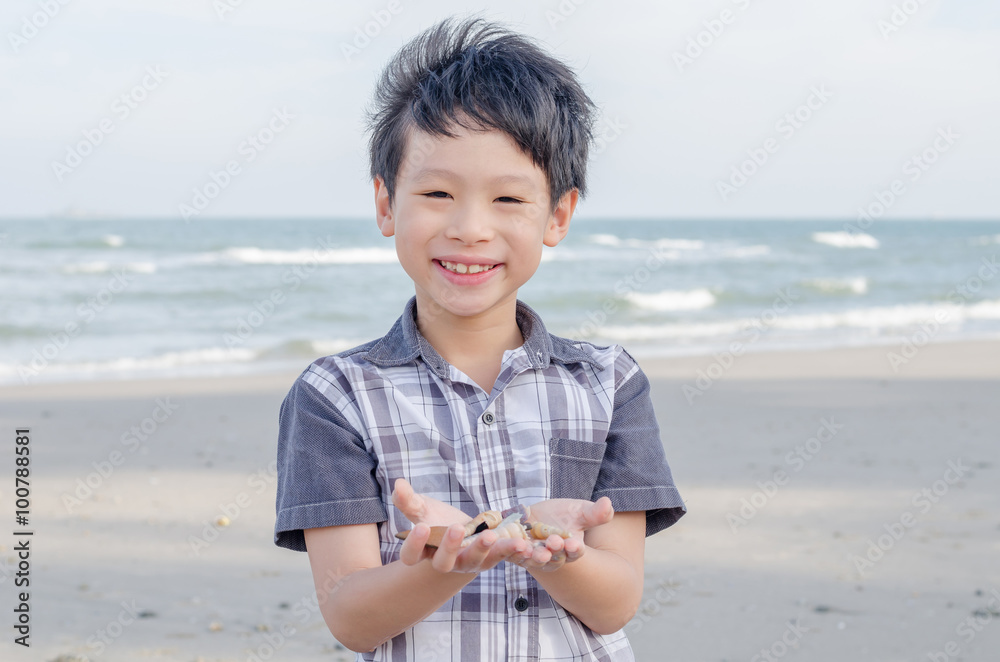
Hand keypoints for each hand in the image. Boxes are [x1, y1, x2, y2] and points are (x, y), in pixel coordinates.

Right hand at [391, 478, 533, 573]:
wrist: (463, 530)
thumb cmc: (437, 520)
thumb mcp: (423, 508)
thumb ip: (409, 500)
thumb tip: (398, 485)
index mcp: (424, 551)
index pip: (412, 556)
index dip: (415, 545)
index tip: (421, 527)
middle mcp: (445, 562)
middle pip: (443, 563)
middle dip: (450, 547)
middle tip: (456, 528)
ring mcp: (468, 562)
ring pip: (474, 561)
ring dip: (482, 549)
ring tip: (489, 535)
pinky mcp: (489, 558)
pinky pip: (500, 556)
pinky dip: (511, 550)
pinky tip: (522, 544)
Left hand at [513, 497, 614, 572]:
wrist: (536, 518)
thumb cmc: (563, 516)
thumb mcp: (580, 511)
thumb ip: (595, 513)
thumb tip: (608, 504)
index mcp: (571, 550)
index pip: (575, 552)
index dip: (575, 549)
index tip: (574, 544)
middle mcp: (553, 557)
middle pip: (554, 558)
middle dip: (554, 551)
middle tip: (554, 543)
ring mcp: (533, 556)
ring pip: (534, 559)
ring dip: (534, 555)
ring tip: (534, 550)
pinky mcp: (515, 551)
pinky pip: (513, 553)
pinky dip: (513, 550)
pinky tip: (515, 544)